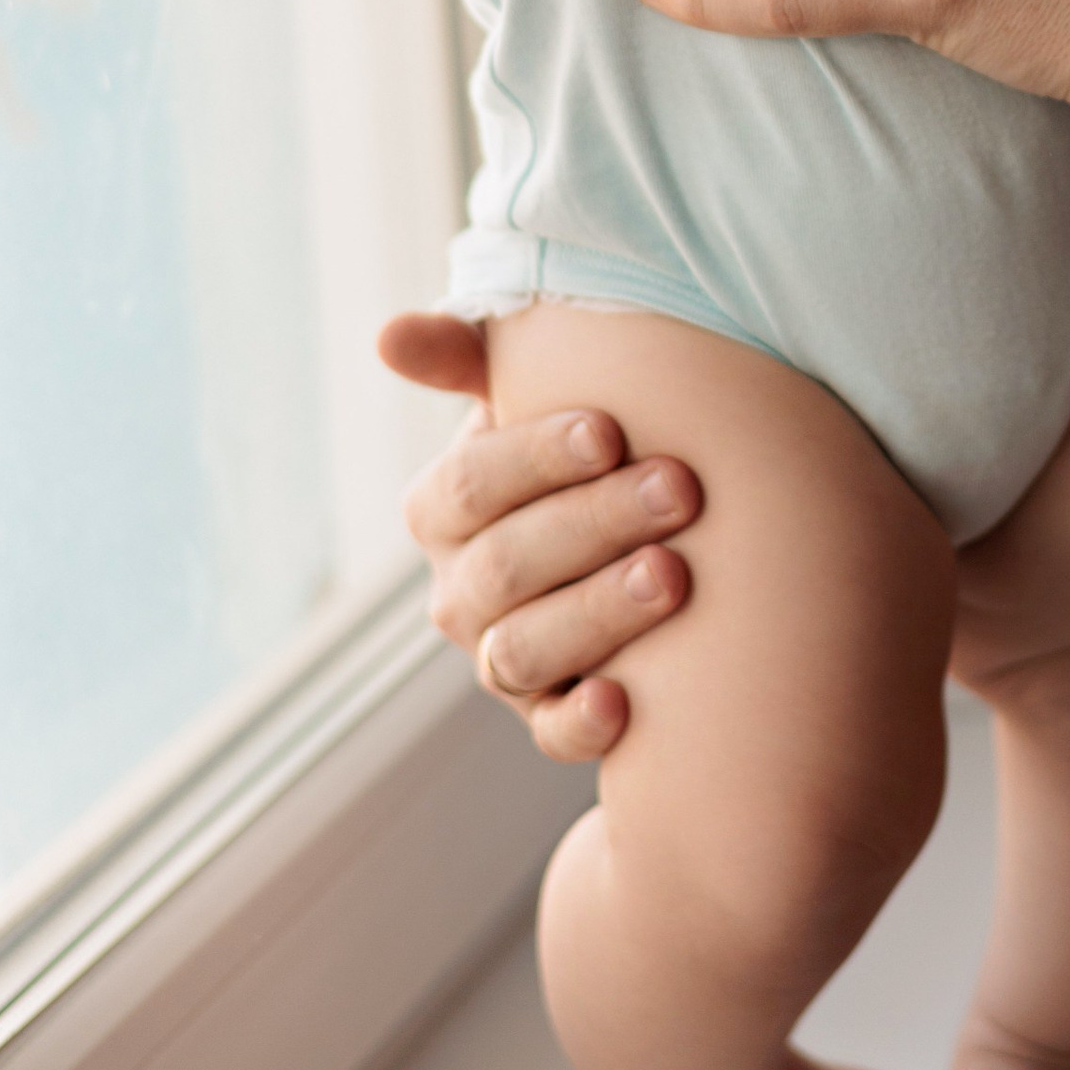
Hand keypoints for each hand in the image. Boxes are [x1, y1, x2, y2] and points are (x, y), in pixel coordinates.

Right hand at [380, 311, 702, 762]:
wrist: (646, 534)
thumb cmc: (588, 447)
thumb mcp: (531, 394)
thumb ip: (472, 356)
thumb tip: (389, 335)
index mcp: (444, 510)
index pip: (469, 486)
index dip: (536, 458)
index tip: (610, 429)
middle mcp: (459, 591)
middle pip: (505, 567)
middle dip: (595, 524)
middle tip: (680, 489)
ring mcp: (499, 660)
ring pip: (523, 650)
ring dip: (599, 613)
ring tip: (675, 575)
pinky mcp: (548, 717)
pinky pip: (551, 735)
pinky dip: (582, 723)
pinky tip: (625, 702)